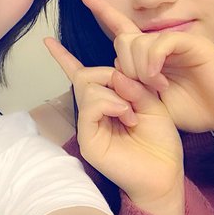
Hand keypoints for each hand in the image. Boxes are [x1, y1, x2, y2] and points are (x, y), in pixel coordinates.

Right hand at [45, 37, 184, 214]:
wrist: (166, 174)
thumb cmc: (161, 142)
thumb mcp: (153, 102)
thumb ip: (133, 84)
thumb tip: (113, 71)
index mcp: (106, 102)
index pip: (80, 74)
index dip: (63, 57)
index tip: (47, 40)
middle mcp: (92, 112)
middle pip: (85, 75)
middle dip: (109, 74)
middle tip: (132, 92)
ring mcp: (88, 126)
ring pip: (86, 86)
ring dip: (114, 92)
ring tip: (132, 112)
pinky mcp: (88, 139)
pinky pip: (90, 106)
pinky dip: (110, 103)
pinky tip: (126, 115)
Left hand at [82, 0, 213, 134]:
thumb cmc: (195, 109)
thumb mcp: (154, 105)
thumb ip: (134, 91)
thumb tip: (114, 75)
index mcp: (150, 56)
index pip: (121, 29)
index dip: (104, 12)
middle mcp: (160, 44)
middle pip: (122, 40)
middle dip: (123, 66)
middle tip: (140, 88)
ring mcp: (176, 41)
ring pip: (138, 42)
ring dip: (139, 69)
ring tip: (154, 87)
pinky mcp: (193, 42)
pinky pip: (160, 42)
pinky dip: (153, 62)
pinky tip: (158, 79)